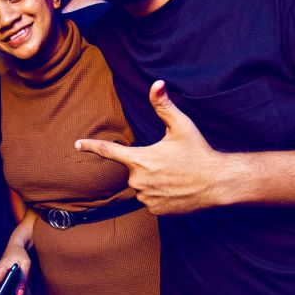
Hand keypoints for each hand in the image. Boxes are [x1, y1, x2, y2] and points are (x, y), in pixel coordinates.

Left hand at [75, 80, 226, 214]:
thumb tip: (156, 83)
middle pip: (133, 170)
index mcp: (139, 159)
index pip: (108, 151)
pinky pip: (151, 200)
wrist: (217, 183)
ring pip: (142, 186)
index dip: (91, 146)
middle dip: (147, 165)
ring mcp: (146, 197)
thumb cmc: (198, 152)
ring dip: (154, 181)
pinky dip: (160, 195)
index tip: (77, 144)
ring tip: (175, 177)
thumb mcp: (180, 126)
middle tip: (171, 164)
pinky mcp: (156, 210)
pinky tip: (176, 190)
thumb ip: (163, 105)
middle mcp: (138, 180)